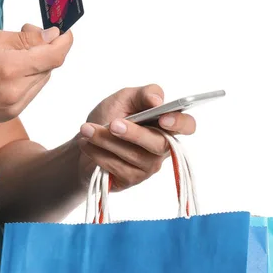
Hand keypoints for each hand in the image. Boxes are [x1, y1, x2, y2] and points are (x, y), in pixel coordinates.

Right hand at [0, 25, 72, 131]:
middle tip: (27, 34)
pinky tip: (7, 71)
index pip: (54, 55)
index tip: (65, 31)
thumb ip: (21, 38)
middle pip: (50, 67)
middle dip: (46, 48)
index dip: (65, 41)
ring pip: (41, 81)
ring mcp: (14, 107)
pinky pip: (30, 92)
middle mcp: (16, 92)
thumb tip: (50, 35)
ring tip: (13, 53)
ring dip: (36, 64)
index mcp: (9, 69)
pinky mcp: (9, 115)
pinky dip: (27, 78)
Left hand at [77, 84, 195, 190]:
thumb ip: (144, 94)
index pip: (187, 126)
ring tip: (87, 129)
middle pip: (159, 144)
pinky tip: (87, 144)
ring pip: (134, 155)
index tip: (162, 118)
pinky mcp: (131, 179)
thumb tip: (158, 100)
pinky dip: (99, 153)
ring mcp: (148, 166)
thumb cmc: (110, 116)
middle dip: (134, 133)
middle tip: (112, 124)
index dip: (179, 124)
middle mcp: (162, 147)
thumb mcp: (125, 98)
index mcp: (165, 124)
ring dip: (106, 140)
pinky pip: (118, 167)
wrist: (85, 139)